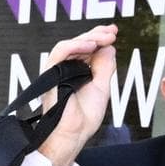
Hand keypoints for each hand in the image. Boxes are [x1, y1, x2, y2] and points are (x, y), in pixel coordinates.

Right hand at [38, 24, 118, 165]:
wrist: (74, 133)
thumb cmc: (84, 117)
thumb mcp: (101, 87)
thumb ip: (104, 67)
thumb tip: (109, 46)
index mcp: (76, 71)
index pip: (86, 47)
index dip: (100, 37)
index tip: (114, 32)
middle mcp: (65, 68)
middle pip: (79, 43)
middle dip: (97, 34)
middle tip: (112, 32)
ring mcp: (57, 70)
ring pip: (70, 44)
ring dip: (89, 38)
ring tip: (104, 38)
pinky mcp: (50, 74)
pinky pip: (60, 52)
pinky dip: (75, 46)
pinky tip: (91, 46)